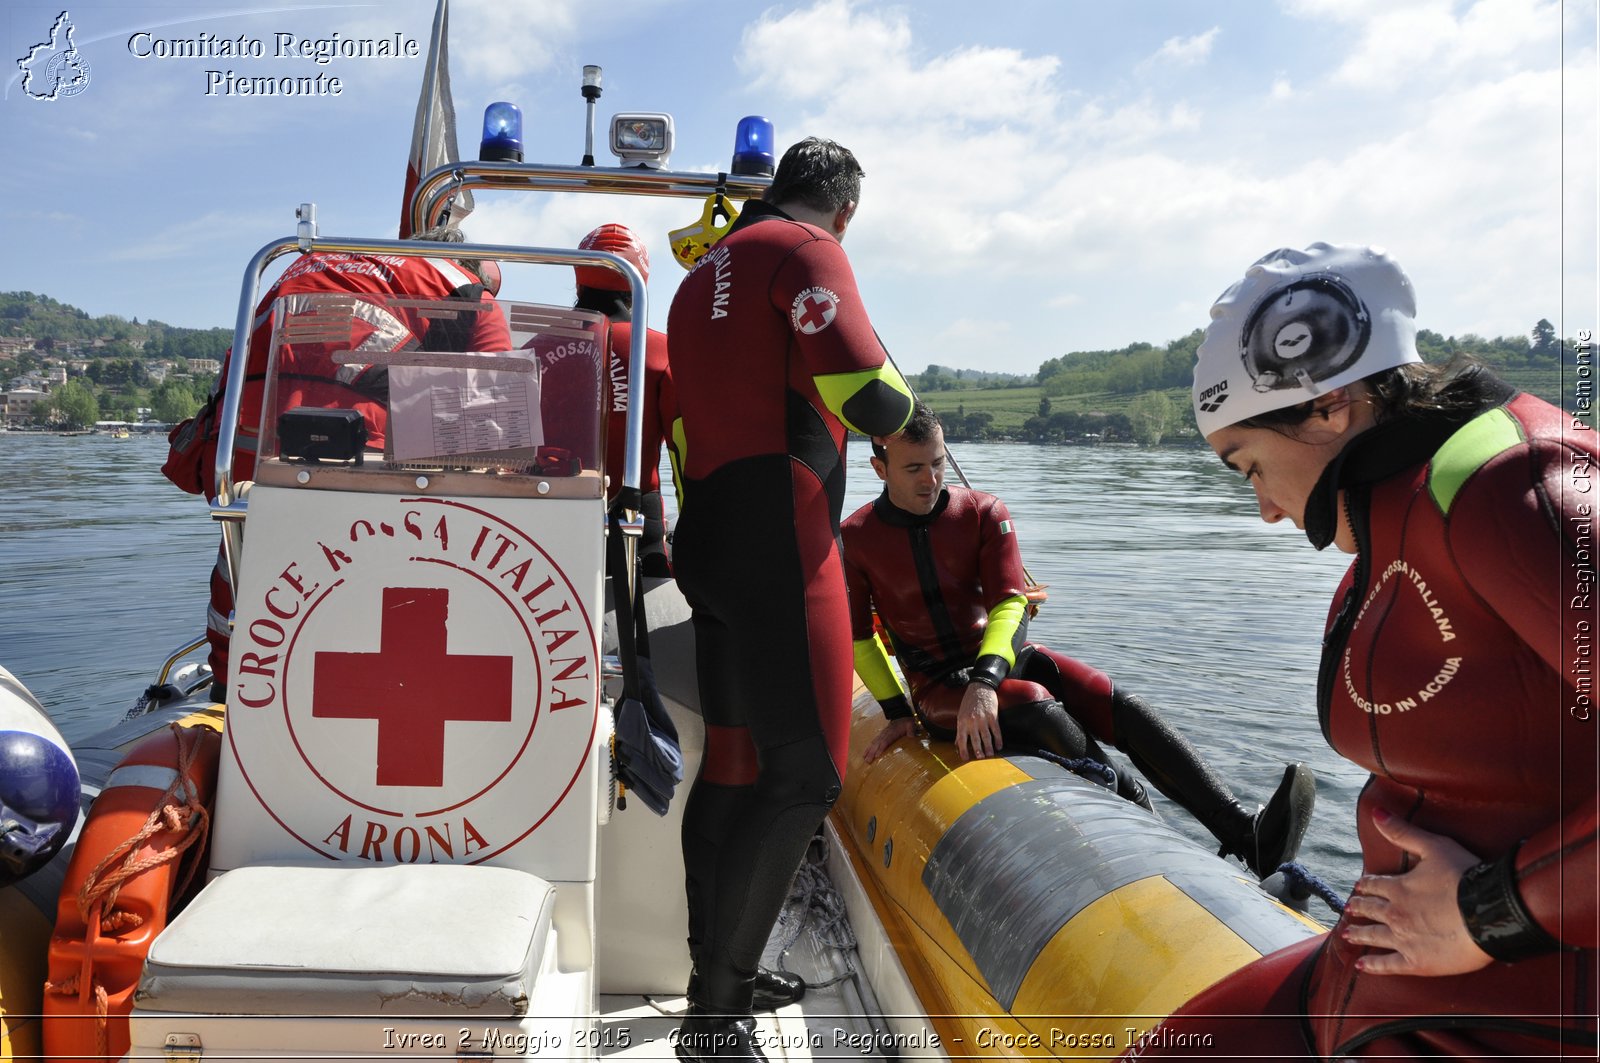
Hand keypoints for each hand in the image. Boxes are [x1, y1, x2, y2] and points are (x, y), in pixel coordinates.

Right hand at [864, 717, 915, 763]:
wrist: (900, 715)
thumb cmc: (906, 722)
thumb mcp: (910, 725)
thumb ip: (911, 730)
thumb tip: (911, 737)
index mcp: (892, 732)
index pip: (885, 741)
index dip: (881, 748)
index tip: (877, 755)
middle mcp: (885, 734)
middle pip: (877, 744)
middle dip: (872, 752)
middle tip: (868, 761)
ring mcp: (882, 734)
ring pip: (873, 743)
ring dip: (868, 751)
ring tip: (864, 759)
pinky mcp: (880, 735)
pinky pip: (873, 741)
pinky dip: (868, 747)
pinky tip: (865, 753)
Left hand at [955, 683, 1002, 761]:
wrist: (980, 687)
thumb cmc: (969, 702)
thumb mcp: (960, 714)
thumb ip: (960, 729)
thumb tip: (956, 744)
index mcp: (962, 721)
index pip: (961, 739)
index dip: (963, 750)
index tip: (965, 758)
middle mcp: (972, 721)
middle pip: (975, 740)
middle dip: (978, 751)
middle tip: (981, 759)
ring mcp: (983, 719)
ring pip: (986, 737)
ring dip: (989, 747)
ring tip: (990, 755)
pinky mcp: (993, 716)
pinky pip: (996, 730)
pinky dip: (998, 739)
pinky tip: (999, 746)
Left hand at [1340, 808, 1493, 976]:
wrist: (1489, 913)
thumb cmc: (1465, 876)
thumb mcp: (1434, 846)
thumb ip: (1403, 832)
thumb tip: (1376, 812)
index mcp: (1398, 888)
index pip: (1375, 885)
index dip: (1366, 885)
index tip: (1359, 887)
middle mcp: (1395, 913)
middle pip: (1371, 910)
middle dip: (1359, 908)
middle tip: (1349, 909)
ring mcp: (1404, 940)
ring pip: (1374, 936)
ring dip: (1359, 934)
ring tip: (1347, 934)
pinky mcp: (1417, 962)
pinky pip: (1388, 965)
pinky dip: (1374, 966)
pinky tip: (1363, 966)